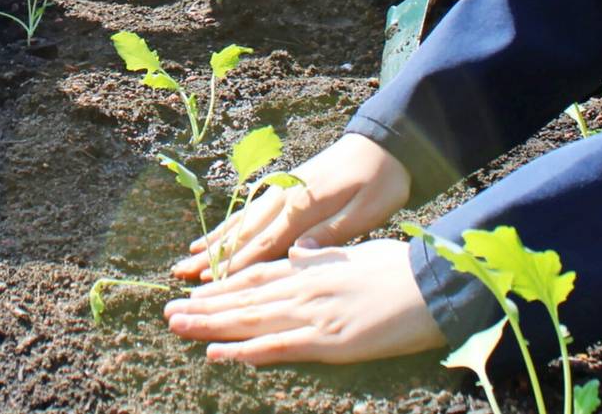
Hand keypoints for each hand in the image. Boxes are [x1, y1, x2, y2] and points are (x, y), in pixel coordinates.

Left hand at [163, 239, 443, 365]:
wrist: (433, 284)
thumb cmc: (402, 269)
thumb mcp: (356, 253)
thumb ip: (325, 254)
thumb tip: (303, 248)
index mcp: (312, 267)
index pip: (256, 276)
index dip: (224, 285)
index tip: (195, 291)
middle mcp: (304, 286)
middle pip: (244, 297)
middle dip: (205, 305)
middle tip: (169, 311)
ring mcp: (313, 312)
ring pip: (251, 318)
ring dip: (211, 323)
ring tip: (178, 326)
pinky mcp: (328, 339)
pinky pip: (278, 346)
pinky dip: (245, 350)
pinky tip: (217, 353)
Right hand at [173, 133, 408, 281]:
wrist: (384, 144)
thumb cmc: (380, 182)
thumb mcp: (366, 211)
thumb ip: (329, 233)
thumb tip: (296, 254)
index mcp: (303, 207)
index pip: (264, 243)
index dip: (236, 265)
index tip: (209, 283)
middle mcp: (284, 198)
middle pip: (242, 233)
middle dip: (212, 257)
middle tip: (181, 274)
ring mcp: (281, 191)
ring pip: (241, 221)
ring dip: (214, 241)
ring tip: (188, 257)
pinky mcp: (284, 187)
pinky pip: (249, 210)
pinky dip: (229, 225)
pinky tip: (215, 234)